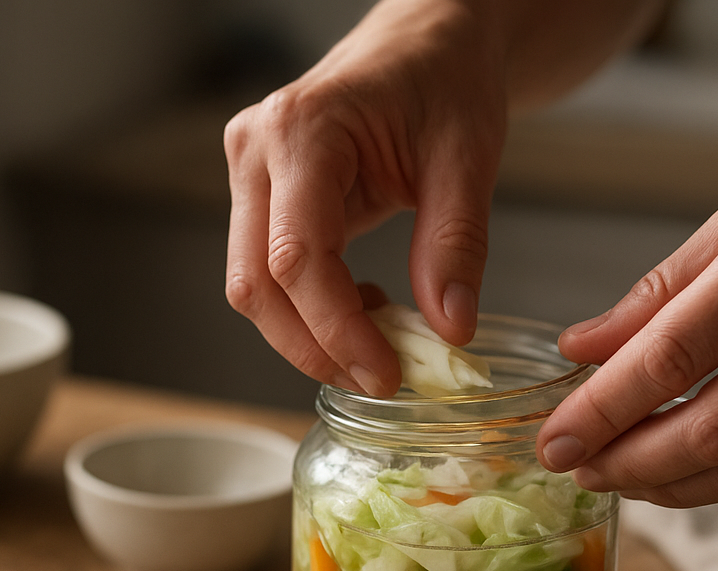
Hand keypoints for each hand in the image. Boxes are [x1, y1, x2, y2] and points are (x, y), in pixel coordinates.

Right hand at [223, 1, 507, 394]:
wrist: (426, 43)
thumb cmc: (444, 80)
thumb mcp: (468, 157)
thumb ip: (456, 244)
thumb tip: (450, 330)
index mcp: (302, 129)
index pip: (297, 257)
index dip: (336, 328)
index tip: (386, 373)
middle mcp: (256, 151)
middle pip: (256, 284)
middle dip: (314, 346)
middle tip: (380, 379)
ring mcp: (248, 174)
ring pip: (252, 288)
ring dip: (309, 334)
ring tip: (380, 340)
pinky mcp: (257, 197)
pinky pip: (267, 273)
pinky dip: (311, 310)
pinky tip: (364, 307)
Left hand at [536, 120, 717, 505]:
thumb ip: (659, 291)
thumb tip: (576, 349)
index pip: (671, 358)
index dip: (602, 411)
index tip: (553, 440)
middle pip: (710, 426)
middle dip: (628, 462)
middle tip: (576, 470)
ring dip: (670, 485)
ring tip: (618, 479)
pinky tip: (678, 477)